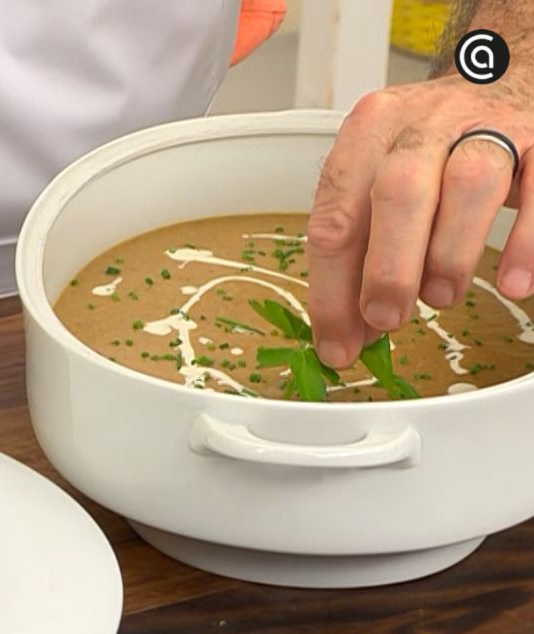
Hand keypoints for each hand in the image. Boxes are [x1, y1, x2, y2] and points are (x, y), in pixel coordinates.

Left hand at [307, 75, 533, 366]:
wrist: (504, 77)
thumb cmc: (433, 145)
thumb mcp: (382, 183)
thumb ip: (363, 253)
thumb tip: (348, 333)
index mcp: (368, 133)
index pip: (336, 216)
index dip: (332, 290)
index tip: (337, 343)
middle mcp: (422, 123)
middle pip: (397, 191)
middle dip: (387, 268)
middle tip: (385, 318)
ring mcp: (486, 125)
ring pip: (467, 184)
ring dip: (449, 253)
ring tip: (441, 298)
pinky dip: (527, 241)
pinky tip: (513, 283)